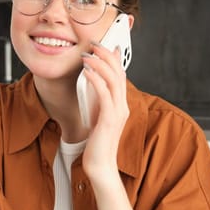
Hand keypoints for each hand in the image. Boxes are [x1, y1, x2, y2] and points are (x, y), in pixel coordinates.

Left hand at [80, 42, 129, 181]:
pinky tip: (86, 72)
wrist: (100, 166)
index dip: (115, 58)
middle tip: (94, 44)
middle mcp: (123, 106)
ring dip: (100, 64)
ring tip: (88, 55)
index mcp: (121, 104)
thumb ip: (99, 101)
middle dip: (107, 55)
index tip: (105, 45)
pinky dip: (96, 79)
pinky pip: (104, 94)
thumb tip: (93, 82)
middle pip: (119, 73)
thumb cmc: (97, 143)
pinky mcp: (109, 119)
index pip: (121, 75)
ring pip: (113, 79)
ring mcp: (118, 112)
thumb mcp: (98, 117)